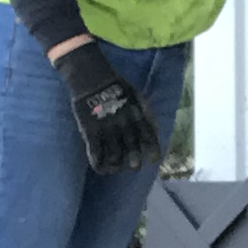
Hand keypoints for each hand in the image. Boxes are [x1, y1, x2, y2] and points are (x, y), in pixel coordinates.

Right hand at [52, 40, 161, 176]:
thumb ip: (147, 114)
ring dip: (117, 166)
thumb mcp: (138, 96)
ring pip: (115, 159)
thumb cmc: (117, 88)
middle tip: (134, 166)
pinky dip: (99, 165)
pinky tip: (101, 167)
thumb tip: (156, 131)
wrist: (93, 80)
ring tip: (116, 167)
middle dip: (135, 163)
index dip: (152, 151)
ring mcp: (107, 132)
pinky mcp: (91, 134)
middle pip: (132, 152)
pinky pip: (96, 156)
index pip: (148, 138)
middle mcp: (123, 126)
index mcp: (136, 117)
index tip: (153, 160)